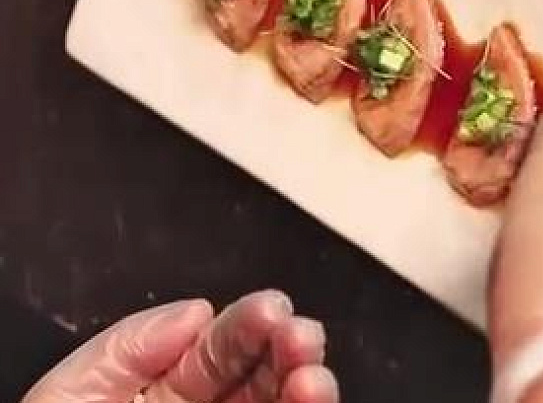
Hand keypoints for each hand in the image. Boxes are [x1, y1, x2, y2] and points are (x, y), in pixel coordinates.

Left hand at [23, 290, 337, 402]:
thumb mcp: (72, 396)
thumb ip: (129, 347)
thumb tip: (198, 311)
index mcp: (165, 387)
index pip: (218, 345)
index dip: (248, 321)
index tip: (271, 309)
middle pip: (263, 372)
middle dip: (289, 346)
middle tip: (301, 336)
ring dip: (307, 385)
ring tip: (312, 378)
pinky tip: (309, 400)